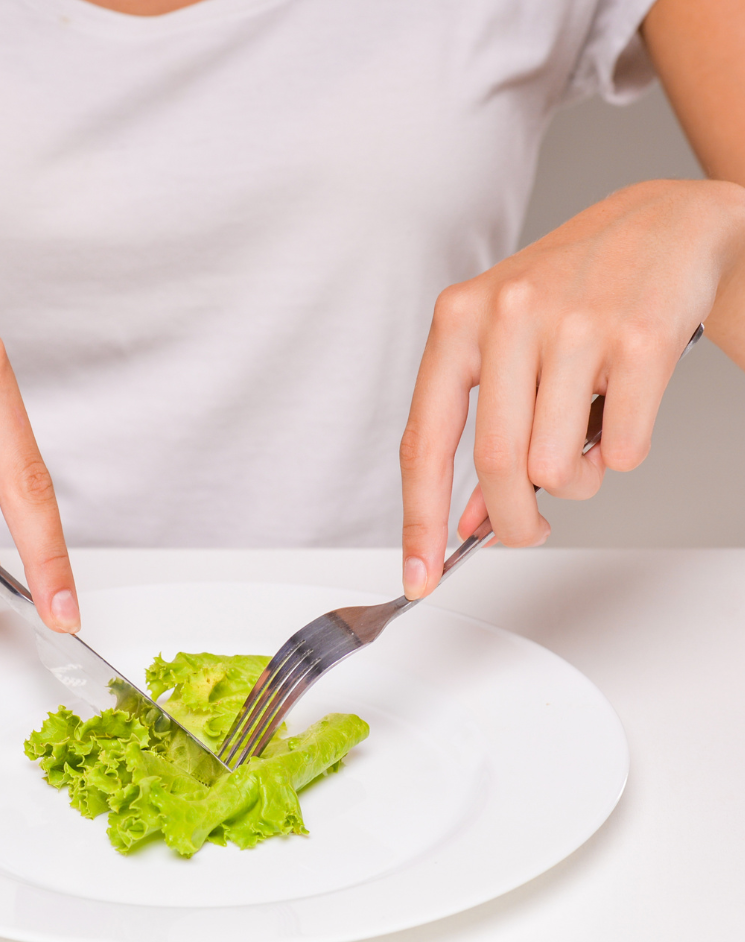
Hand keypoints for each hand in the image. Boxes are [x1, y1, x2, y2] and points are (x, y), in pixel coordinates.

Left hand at [400, 179, 744, 599]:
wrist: (666, 222)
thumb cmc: (571, 292)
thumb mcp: (504, 349)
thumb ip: (479, 430)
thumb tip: (468, 520)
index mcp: (458, 320)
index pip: (423, 441)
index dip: (418, 520)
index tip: (419, 575)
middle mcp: (508, 315)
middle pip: (495, 467)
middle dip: (512, 522)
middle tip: (528, 529)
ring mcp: (576, 324)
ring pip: (557, 468)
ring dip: (574, 484)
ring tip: (585, 444)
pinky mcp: (641, 339)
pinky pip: (623, 453)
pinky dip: (622, 457)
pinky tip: (623, 412)